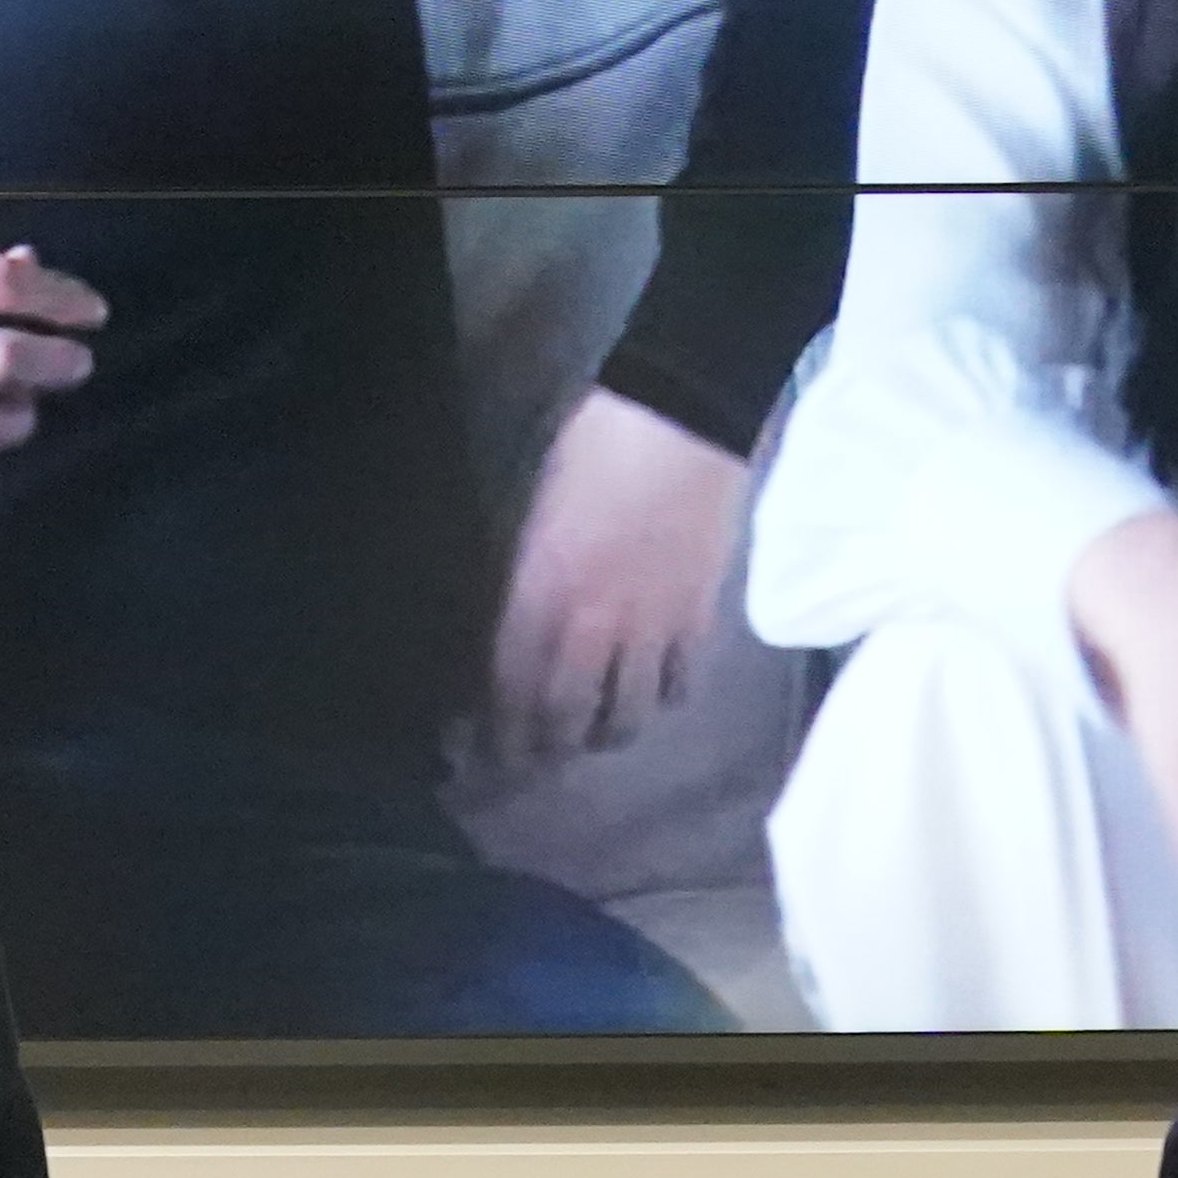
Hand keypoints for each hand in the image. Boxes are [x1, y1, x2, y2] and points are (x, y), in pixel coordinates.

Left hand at [482, 388, 753, 765]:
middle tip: (532, 760)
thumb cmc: (593, 450)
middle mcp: (592, 628)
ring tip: (594, 735)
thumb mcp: (535, 517)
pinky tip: (654, 690)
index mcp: (540, 596)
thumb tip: (511, 629)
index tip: (476, 750)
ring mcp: (652, 629)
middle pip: (566, 717)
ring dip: (605, 734)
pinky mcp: (700, 619)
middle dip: (544, 749)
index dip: (492, 729)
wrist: (684, 417)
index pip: (508, 688)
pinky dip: (663, 697)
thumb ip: (524, 582)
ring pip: (628, 716)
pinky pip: (679, 684)